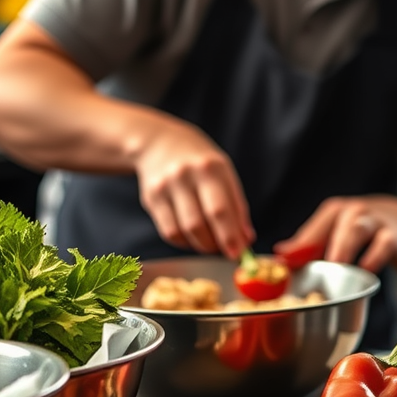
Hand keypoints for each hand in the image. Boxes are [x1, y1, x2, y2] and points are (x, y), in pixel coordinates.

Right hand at [134, 114, 254, 258]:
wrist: (159, 143)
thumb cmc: (200, 163)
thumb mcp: (223, 173)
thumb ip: (236, 205)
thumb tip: (245, 239)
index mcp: (211, 167)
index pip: (223, 209)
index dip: (231, 236)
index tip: (240, 253)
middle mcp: (187, 175)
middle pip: (201, 222)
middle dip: (217, 244)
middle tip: (228, 252)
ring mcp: (166, 186)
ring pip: (184, 230)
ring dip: (202, 245)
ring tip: (212, 243)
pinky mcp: (151, 198)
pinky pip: (169, 231)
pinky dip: (184, 241)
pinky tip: (192, 237)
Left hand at [274, 196, 396, 273]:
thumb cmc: (377, 235)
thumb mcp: (346, 235)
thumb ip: (315, 246)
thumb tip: (281, 254)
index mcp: (339, 212)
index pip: (315, 226)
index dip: (298, 243)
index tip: (281, 260)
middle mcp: (356, 211)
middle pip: (334, 218)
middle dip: (315, 240)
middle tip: (300, 261)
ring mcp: (379, 220)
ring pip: (358, 227)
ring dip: (344, 245)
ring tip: (333, 264)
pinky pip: (386, 242)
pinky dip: (376, 255)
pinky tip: (367, 269)